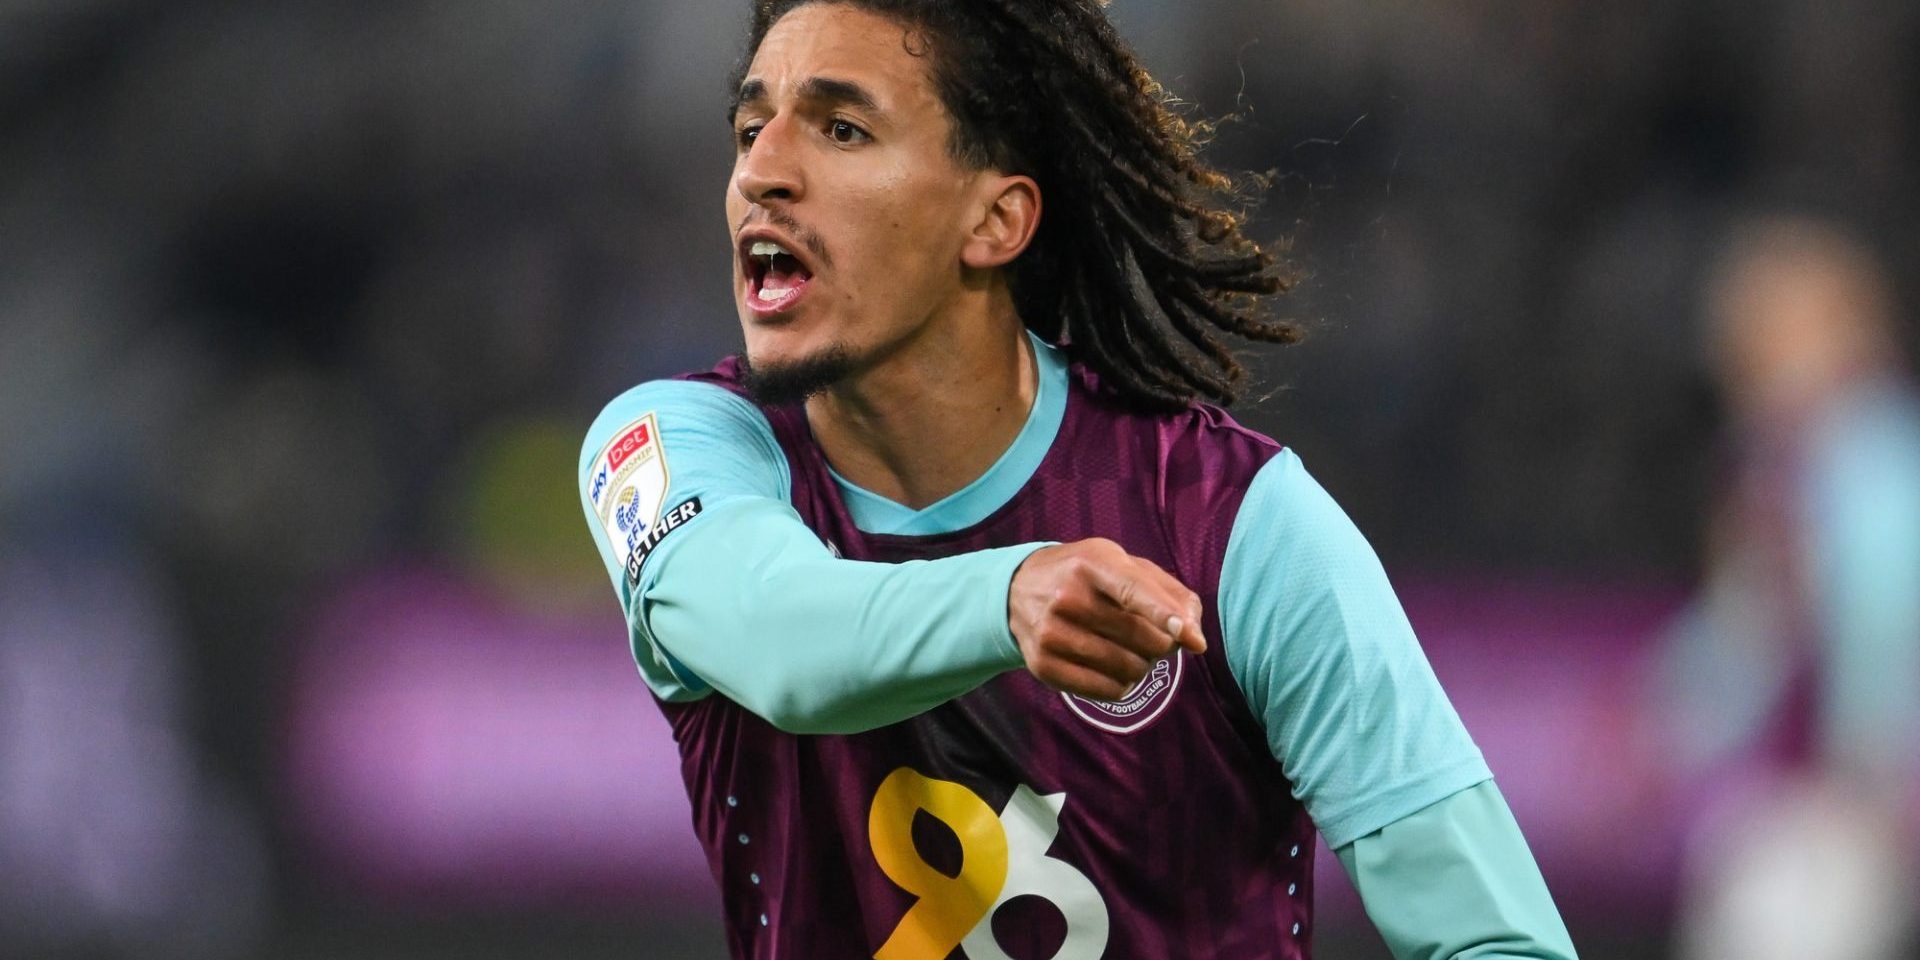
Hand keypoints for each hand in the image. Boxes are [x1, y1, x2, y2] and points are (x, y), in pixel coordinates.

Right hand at [1007, 538, 1206, 700]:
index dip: (1163, 613)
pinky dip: (1123, 684)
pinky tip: (1112, 667)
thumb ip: (1170, 593)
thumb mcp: (1124, 565)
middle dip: (1163, 644)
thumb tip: (1195, 638)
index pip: (1132, 590)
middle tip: (1153, 635)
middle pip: (1143, 639)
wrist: (1017, 589)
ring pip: (1130, 669)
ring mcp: (1051, 634)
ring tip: (1130, 649)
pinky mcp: (1043, 665)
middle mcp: (1066, 597)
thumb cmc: (1087, 576)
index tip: (1187, 635)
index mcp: (1092, 563)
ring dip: (1144, 665)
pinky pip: (1108, 690)